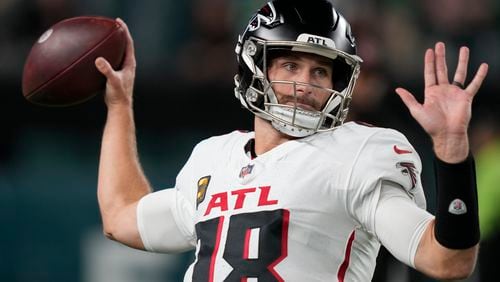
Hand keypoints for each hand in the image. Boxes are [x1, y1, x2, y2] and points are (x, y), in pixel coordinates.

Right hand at [95, 18, 135, 107]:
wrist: (119, 107)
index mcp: (129, 64)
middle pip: (125, 46)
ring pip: (119, 53)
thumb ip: (106, 70)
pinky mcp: (116, 75)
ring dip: (114, 44)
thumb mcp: (112, 81)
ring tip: (106, 36)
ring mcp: (122, 70)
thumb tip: (98, 60)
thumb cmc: (118, 95)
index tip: (118, 22)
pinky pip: (112, 61)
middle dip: (119, 35)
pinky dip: (107, 54)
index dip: (124, 31)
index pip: (128, 43)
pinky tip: (99, 54)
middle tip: (112, 25)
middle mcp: (128, 65)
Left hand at [395, 42, 487, 161]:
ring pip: (459, 73)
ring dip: (462, 61)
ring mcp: (455, 93)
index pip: (430, 73)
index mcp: (431, 92)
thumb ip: (409, 99)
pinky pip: (474, 84)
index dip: (429, 62)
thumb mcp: (417, 111)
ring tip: (464, 48)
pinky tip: (483, 66)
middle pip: (442, 69)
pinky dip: (479, 75)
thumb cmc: (431, 126)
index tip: (429, 50)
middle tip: (440, 44)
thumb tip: (397, 89)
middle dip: (441, 57)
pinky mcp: (466, 98)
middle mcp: (443, 90)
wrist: (447, 135)